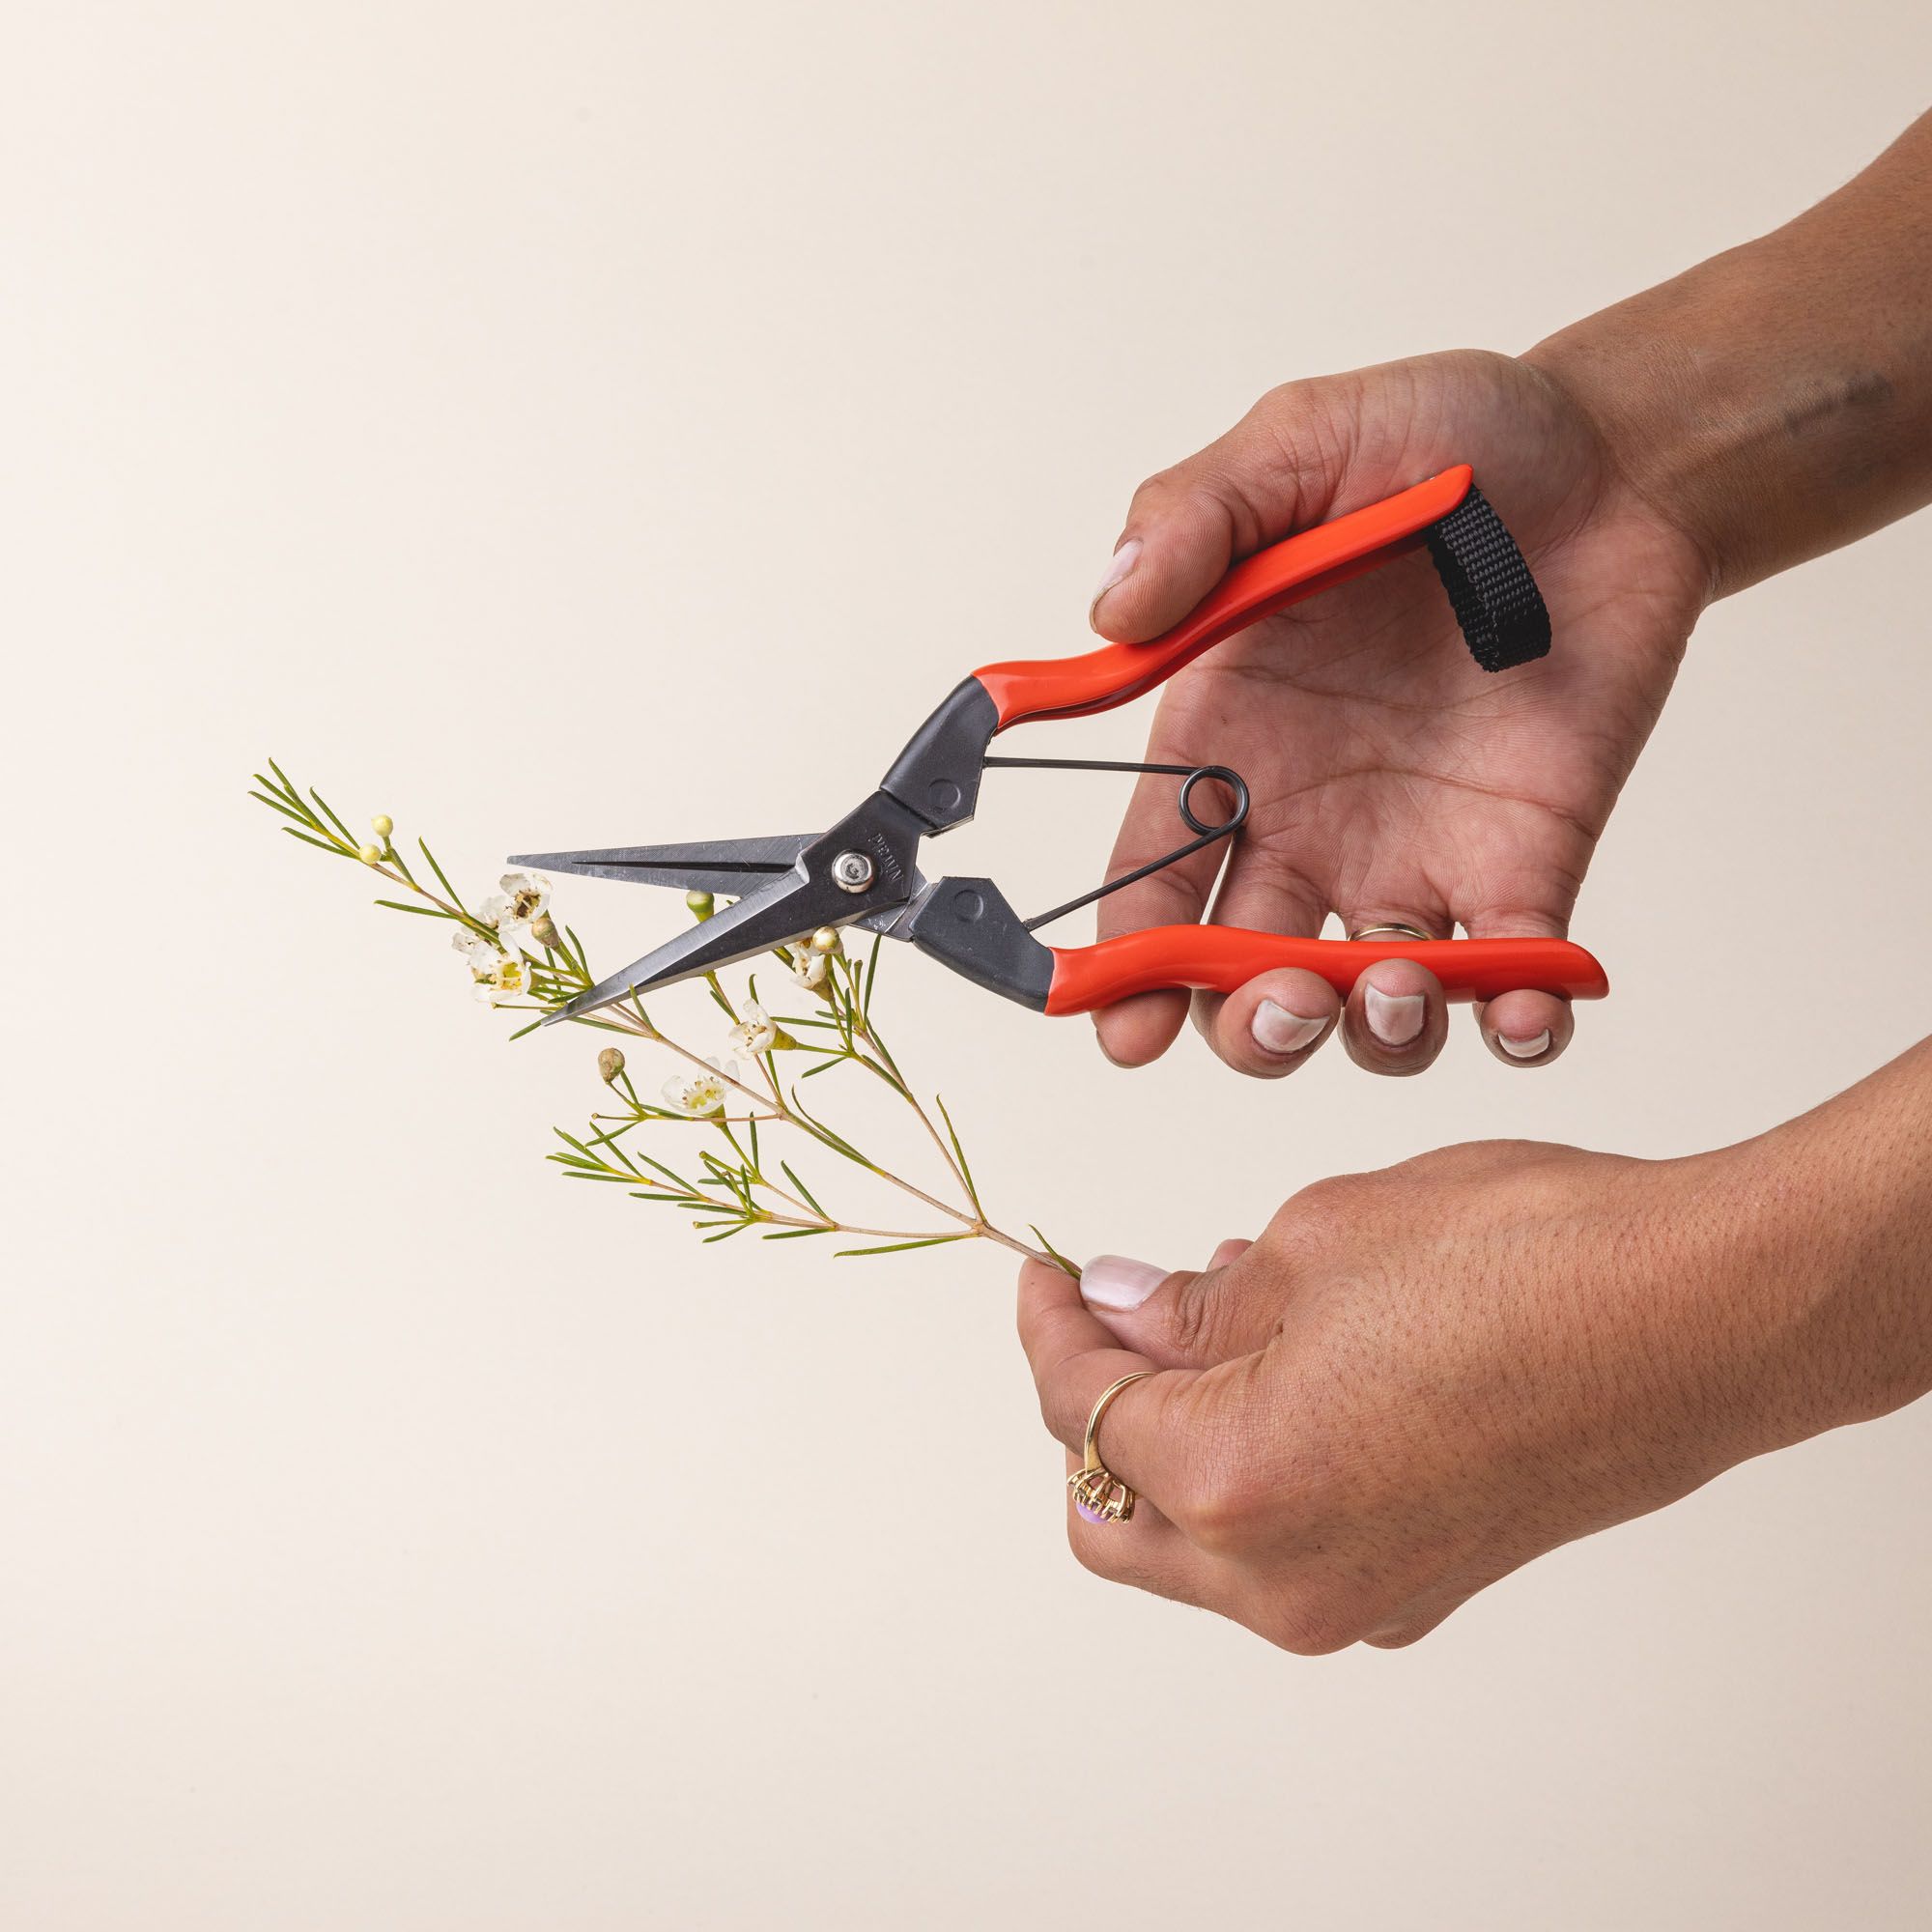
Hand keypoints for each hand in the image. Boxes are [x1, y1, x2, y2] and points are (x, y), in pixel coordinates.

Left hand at [1016, 1120, 1924, 1652]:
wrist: (1706, 1312)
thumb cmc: (1531, 1260)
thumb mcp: (1316, 1238)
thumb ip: (1193, 1300)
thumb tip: (1125, 1308)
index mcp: (1237, 1484)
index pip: (1077, 1413)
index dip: (1048, 1331)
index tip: (1045, 1275)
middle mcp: (1288, 1576)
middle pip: (1113, 1515)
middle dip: (1089, 1406)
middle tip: (1106, 1309)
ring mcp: (1361, 1595)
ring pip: (1198, 1535)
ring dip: (1177, 1430)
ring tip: (1212, 1307)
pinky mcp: (1422, 1580)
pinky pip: (1285, 1537)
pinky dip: (1253, 1459)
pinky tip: (1285, 1357)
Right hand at [1088, 348, 1707, 1076]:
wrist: (1616, 461)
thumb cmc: (1449, 441)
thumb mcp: (1302, 442)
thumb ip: (1195, 516)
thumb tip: (1109, 611)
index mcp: (1227, 735)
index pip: (1151, 877)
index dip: (1125, 965)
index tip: (1121, 1029)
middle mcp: (1307, 818)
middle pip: (1244, 976)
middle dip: (1249, 1027)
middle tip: (1286, 998)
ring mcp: (1416, 852)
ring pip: (1367, 1006)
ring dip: (1369, 1035)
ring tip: (1401, 985)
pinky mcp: (1526, 866)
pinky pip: (1513, 982)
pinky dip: (1517, 1027)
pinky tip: (1524, 1011)